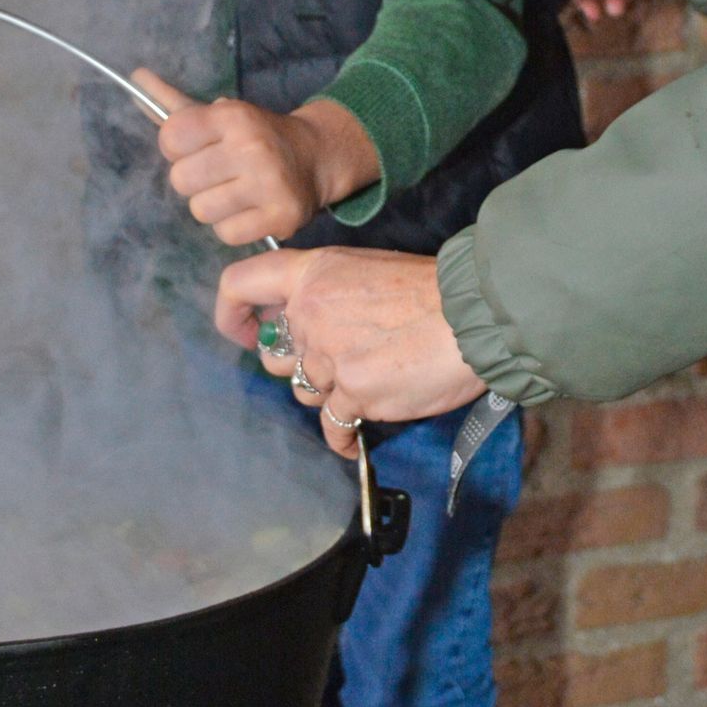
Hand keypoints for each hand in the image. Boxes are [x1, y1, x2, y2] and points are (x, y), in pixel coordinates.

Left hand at [134, 73, 377, 244]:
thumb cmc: (255, 136)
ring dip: (213, 206)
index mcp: (233, 116)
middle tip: (218, 174)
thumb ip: (174, 103)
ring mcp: (269, 184)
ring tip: (234, 193)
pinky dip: (233, 226)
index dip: (177, 148)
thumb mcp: (219, 114)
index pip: (172, 137)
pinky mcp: (281, 216)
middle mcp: (251, 147)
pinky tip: (249, 210)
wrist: (316, 156)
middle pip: (181, 180)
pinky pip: (226, 234)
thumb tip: (134, 77)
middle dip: (194, 181)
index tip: (196, 148)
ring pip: (201, 211)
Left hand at [215, 247, 483, 455]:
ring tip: (365, 386)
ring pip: (304, 391)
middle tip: (333, 362)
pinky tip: (354, 438)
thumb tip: (314, 321)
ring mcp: (329, 356)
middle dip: (298, 364)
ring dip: (328, 394)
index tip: (246, 332)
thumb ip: (331, 293)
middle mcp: (310, 313)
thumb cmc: (433, 289)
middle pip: (275, 354)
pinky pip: (332, 425)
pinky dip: (342, 436)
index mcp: (313, 274)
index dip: (231, 312)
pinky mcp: (354, 393)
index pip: (240, 283)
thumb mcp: (369, 268)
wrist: (475, 315)